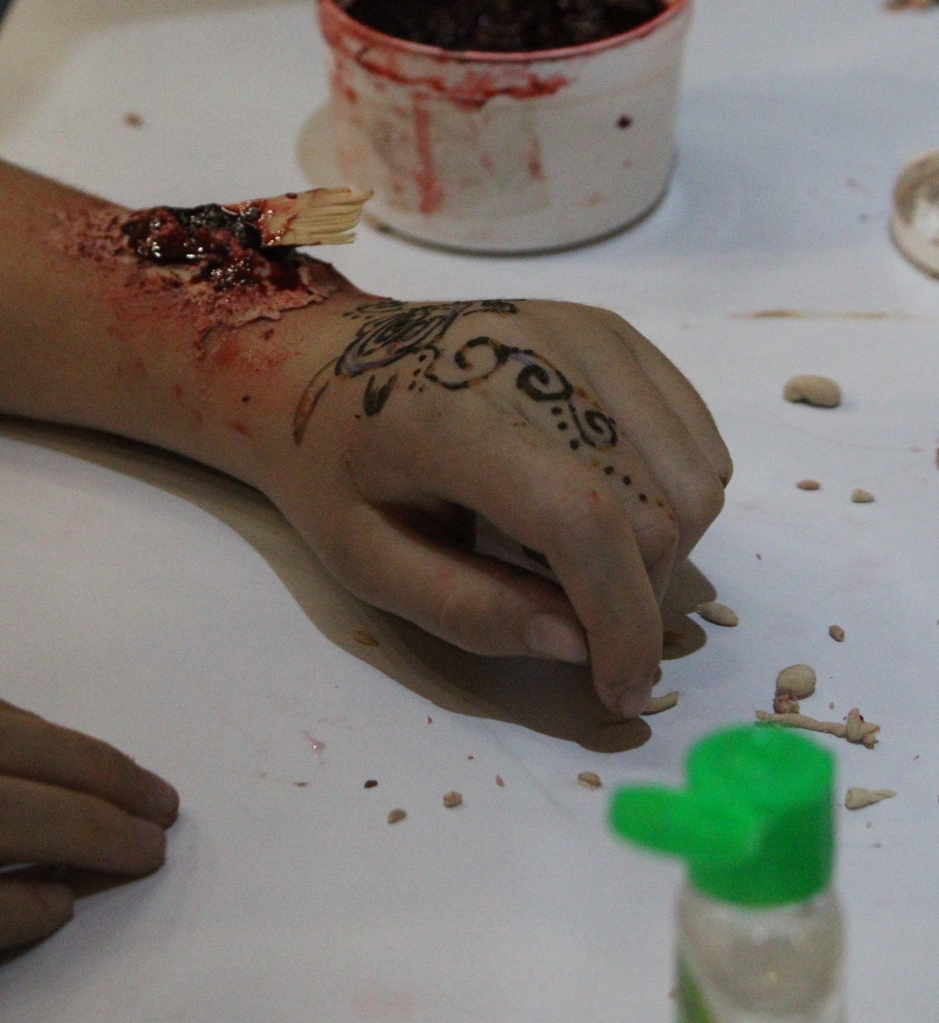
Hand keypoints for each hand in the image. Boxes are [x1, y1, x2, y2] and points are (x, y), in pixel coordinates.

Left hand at [268, 296, 729, 718]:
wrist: (325, 361)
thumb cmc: (335, 467)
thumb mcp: (365, 558)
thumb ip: (467, 609)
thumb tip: (579, 646)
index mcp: (456, 411)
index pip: (582, 519)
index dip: (620, 620)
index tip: (620, 692)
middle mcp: (537, 353)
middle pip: (656, 505)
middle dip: (641, 600)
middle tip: (590, 637)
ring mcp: (585, 333)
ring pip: (696, 474)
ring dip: (666, 550)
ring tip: (588, 567)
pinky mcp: (613, 331)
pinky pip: (695, 435)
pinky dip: (675, 494)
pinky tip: (608, 509)